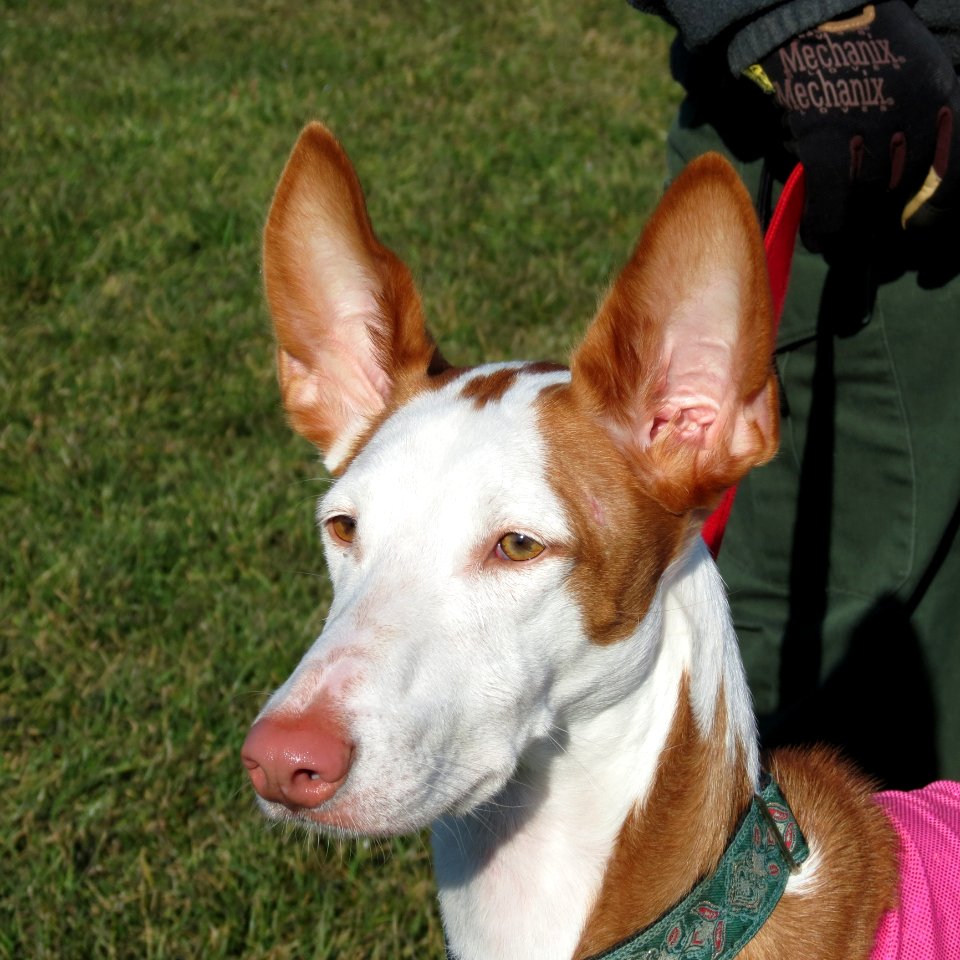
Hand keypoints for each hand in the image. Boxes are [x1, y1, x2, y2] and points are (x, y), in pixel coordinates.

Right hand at [746, 1, 959, 250]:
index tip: (921, 226)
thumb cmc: (869, 42)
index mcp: (943, 99)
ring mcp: (868, 131)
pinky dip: (824, 225)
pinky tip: (819, 238)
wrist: (819, 12)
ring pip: (867, 202)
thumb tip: (911, 179)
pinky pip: (830, 200)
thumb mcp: (920, 71)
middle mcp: (913, 118)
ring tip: (841, 243)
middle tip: (871, 238)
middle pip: (906, 192)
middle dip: (887, 223)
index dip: (940, 210)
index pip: (955, 172)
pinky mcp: (826, 140)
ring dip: (853, 231)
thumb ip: (925, 120)